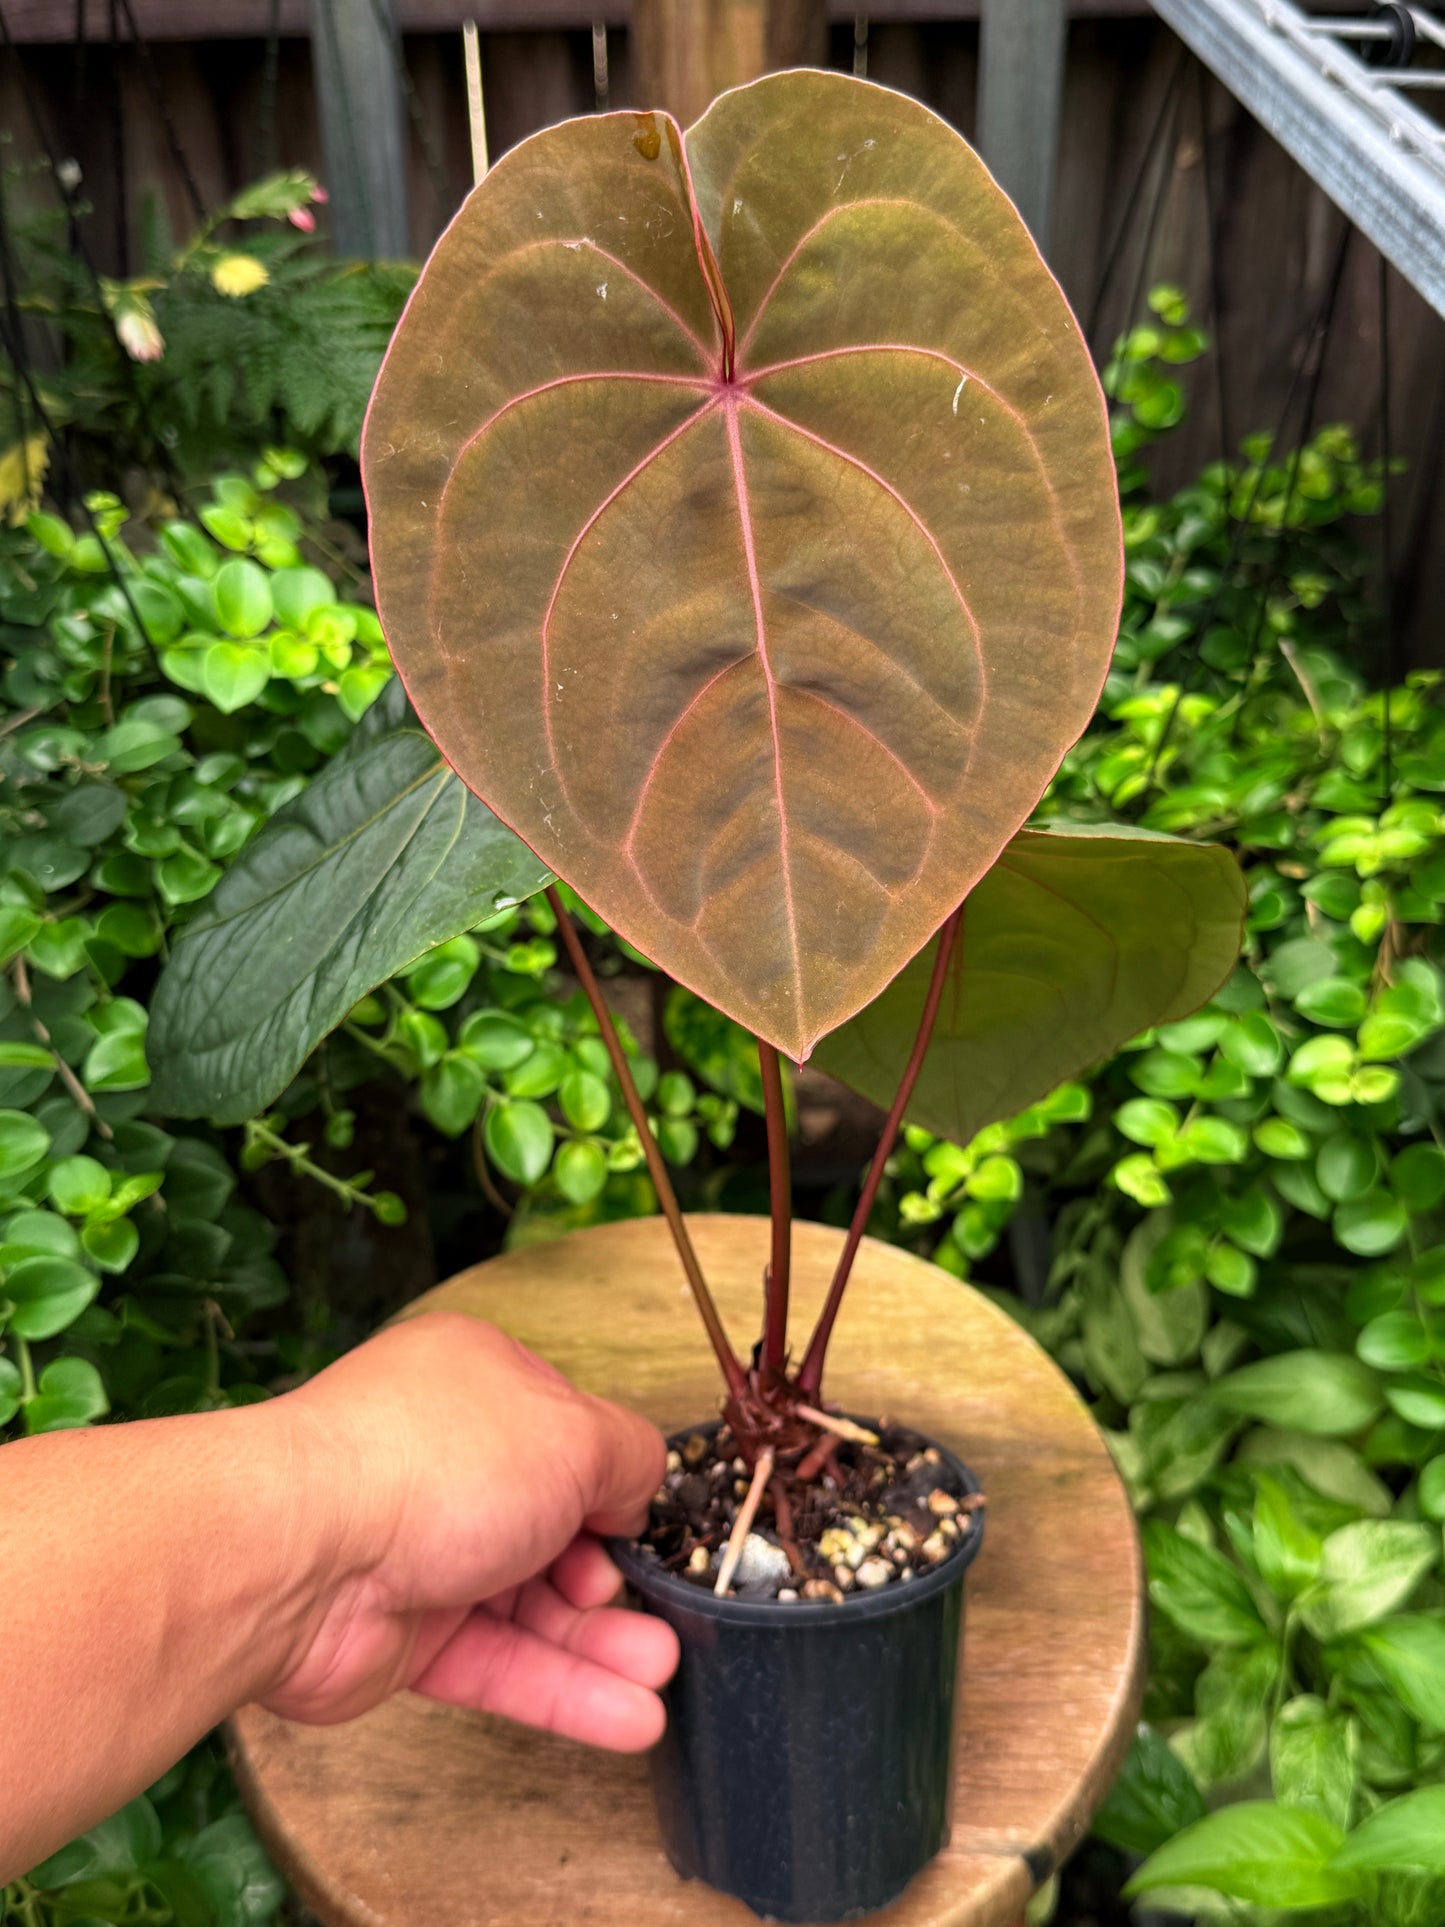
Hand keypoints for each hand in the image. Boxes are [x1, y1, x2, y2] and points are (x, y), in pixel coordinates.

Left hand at [262, 1311, 677, 1750]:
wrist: (298, 1554)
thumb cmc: (426, 1463)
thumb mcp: (572, 1432)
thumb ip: (628, 1456)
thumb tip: (640, 1487)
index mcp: (479, 1386)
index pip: (566, 1432)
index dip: (612, 1482)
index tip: (649, 1525)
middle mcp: (448, 1463)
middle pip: (553, 1527)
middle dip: (613, 1575)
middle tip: (662, 1610)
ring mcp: (424, 1551)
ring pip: (531, 1604)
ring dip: (600, 1643)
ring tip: (661, 1676)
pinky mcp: (406, 1637)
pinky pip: (499, 1664)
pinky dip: (563, 1690)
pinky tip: (627, 1716)